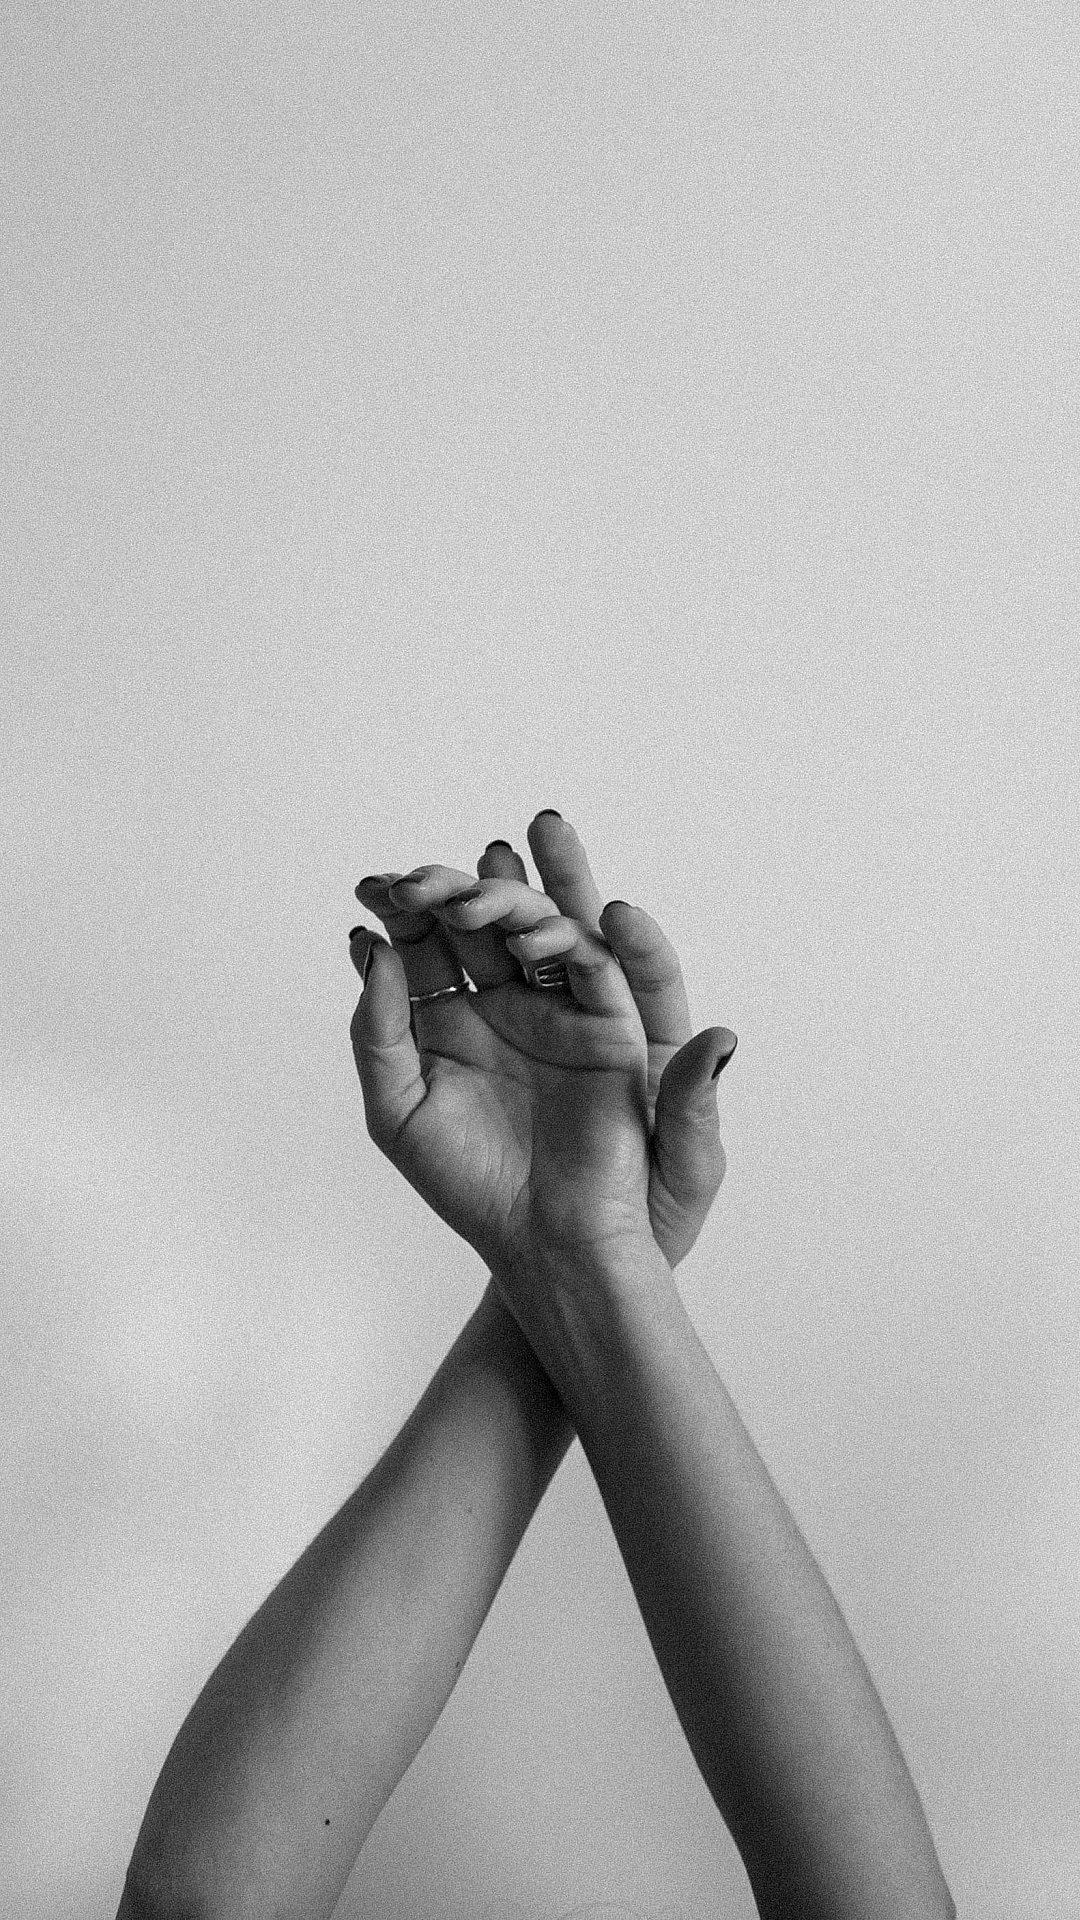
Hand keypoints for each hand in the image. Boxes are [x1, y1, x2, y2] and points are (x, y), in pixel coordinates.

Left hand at [349, 814, 735, 1284]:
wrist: (543, 1241)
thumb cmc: (467, 1184)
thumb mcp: (396, 1109)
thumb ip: (377, 1031)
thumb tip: (371, 949)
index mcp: (449, 1022)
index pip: (425, 945)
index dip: (401, 911)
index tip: (372, 888)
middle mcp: (503, 1006)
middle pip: (478, 923)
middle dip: (448, 891)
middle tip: (418, 882)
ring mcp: (555, 1012)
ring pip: (532, 930)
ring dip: (503, 902)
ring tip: (467, 901)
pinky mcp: (608, 1027)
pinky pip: (591, 968)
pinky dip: (564, 942)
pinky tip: (524, 940)